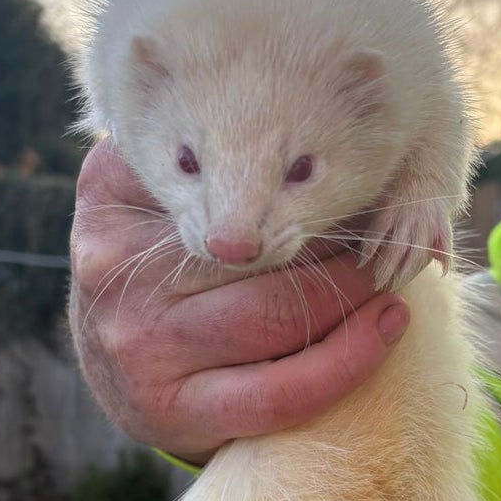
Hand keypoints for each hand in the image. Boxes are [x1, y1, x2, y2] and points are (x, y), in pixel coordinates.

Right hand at [69, 139, 410, 463]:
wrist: (113, 367)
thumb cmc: (165, 258)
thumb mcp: (163, 185)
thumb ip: (214, 147)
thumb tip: (344, 88)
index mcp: (112, 195)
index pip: (222, 174)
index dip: (296, 172)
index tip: (357, 164)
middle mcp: (115, 269)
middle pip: (256, 245)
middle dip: (336, 236)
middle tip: (386, 228)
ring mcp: (140, 346)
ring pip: (277, 315)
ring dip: (353, 294)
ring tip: (389, 276)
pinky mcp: (171, 412)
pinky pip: (280, 393)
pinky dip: (348, 360)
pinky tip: (385, 328)